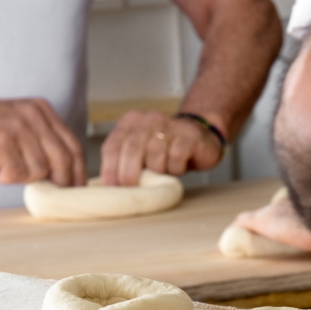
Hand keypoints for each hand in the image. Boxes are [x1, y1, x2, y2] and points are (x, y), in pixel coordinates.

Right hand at [0, 96, 84, 186]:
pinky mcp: (2, 142)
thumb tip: (64, 175)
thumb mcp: (17, 124)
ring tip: (2, 164)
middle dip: (60, 182)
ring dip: (21, 176)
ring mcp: (18, 127)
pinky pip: (16, 174)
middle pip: (63, 160)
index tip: (77, 188)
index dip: (79, 171)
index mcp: (41, 110)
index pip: (73, 145)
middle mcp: (33, 116)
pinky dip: (4, 176)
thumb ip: (40, 142)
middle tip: (49, 192)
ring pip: (39, 170)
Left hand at [100, 110, 223, 185]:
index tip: (109, 186)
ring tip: (163, 173)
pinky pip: (176, 156)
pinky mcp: (189, 135)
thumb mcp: (142, 151)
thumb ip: (125, 161)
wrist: (201, 137)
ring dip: (157, 171)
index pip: (113, 144)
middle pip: (132, 147)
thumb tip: (110, 187)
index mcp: (131, 121)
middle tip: (131, 188)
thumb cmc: (167, 149)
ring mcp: (170, 124)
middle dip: (128, 172)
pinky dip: (175, 168)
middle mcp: (149, 119)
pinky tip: (177, 167)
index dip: (109, 168)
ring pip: (155, 153)